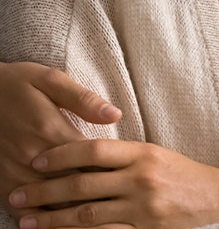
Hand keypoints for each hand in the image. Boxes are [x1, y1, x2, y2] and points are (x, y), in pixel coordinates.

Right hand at [0, 62, 120, 210]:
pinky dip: (45, 221)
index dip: (113, 171)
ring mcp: (16, 175)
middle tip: (122, 203)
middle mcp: (32, 159)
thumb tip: (115, 114)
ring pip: (50, 206)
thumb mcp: (51, 80)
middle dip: (98, 195)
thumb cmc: (20, 84)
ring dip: (74, 214)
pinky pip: (26, 213)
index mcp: (51, 131)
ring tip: (100, 218)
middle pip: (73, 188)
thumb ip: (84, 99)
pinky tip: (64, 224)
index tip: (131, 178)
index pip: (90, 160)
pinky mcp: (3, 185)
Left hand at [7, 138, 218, 228]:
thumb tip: (83, 158)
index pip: (94, 149)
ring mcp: (142, 206)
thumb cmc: (185, 174)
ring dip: (52, 219)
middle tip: (17, 195)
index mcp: (143, 152)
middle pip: (83, 183)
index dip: (62, 155)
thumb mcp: (157, 156)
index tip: (37, 161)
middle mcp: (141, 176)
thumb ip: (124, 158)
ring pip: (86, 213)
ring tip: (26, 222)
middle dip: (45, 190)